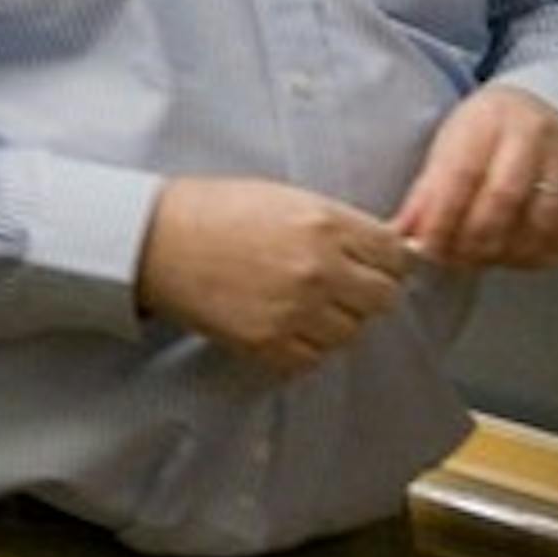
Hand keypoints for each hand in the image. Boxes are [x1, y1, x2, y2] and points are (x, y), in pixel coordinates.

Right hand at [136, 176, 411, 373]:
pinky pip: (314, 358)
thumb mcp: (291, 198)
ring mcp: (295, 310)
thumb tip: (385, 249)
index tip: (376, 263)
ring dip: (339, 321)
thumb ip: (341, 225)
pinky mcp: (269, 343)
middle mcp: (319, 269)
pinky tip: (289, 324)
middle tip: (345, 286)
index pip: (396, 255)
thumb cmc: (221, 210)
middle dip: (369, 291)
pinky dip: (308, 346)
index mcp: (327, 223)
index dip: (390, 260)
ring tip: (309, 304)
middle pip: (383, 298)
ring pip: (352, 332)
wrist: (161, 240)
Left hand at [392, 87, 557, 273]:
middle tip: (455, 258)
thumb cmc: (486, 132)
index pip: (463, 174)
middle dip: (474, 240)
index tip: (426, 246)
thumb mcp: (449, 145)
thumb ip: (427, 192)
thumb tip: (401, 235)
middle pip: (504, 198)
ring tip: (484, 259)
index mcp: (488, 120)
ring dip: (508, 252)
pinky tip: (519, 258)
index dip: (442, 219)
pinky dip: (542, 254)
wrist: (539, 105)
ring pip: (541, 220)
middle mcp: (532, 134)